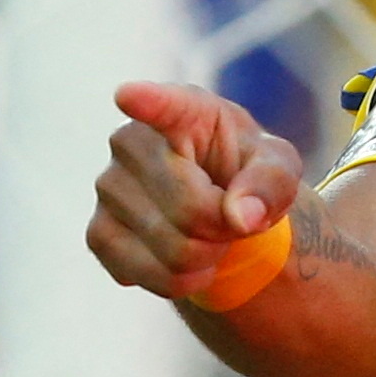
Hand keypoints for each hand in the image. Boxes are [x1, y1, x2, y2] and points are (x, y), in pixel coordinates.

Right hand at [87, 81, 303, 301]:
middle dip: (224, 230)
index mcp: (183, 111)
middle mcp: (131, 142)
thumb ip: (271, 184)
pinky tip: (183, 255)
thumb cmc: (246, 172)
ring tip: (207, 232)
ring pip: (175, 253)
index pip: (161, 105)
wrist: (216, 206)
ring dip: (207, 258)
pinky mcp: (97, 234)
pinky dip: (183, 281)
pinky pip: (153, 278)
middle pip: (191, 213)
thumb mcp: (277, 167)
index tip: (128, 96)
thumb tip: (241, 217)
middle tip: (228, 216)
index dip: (146, 102)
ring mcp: (107, 188)